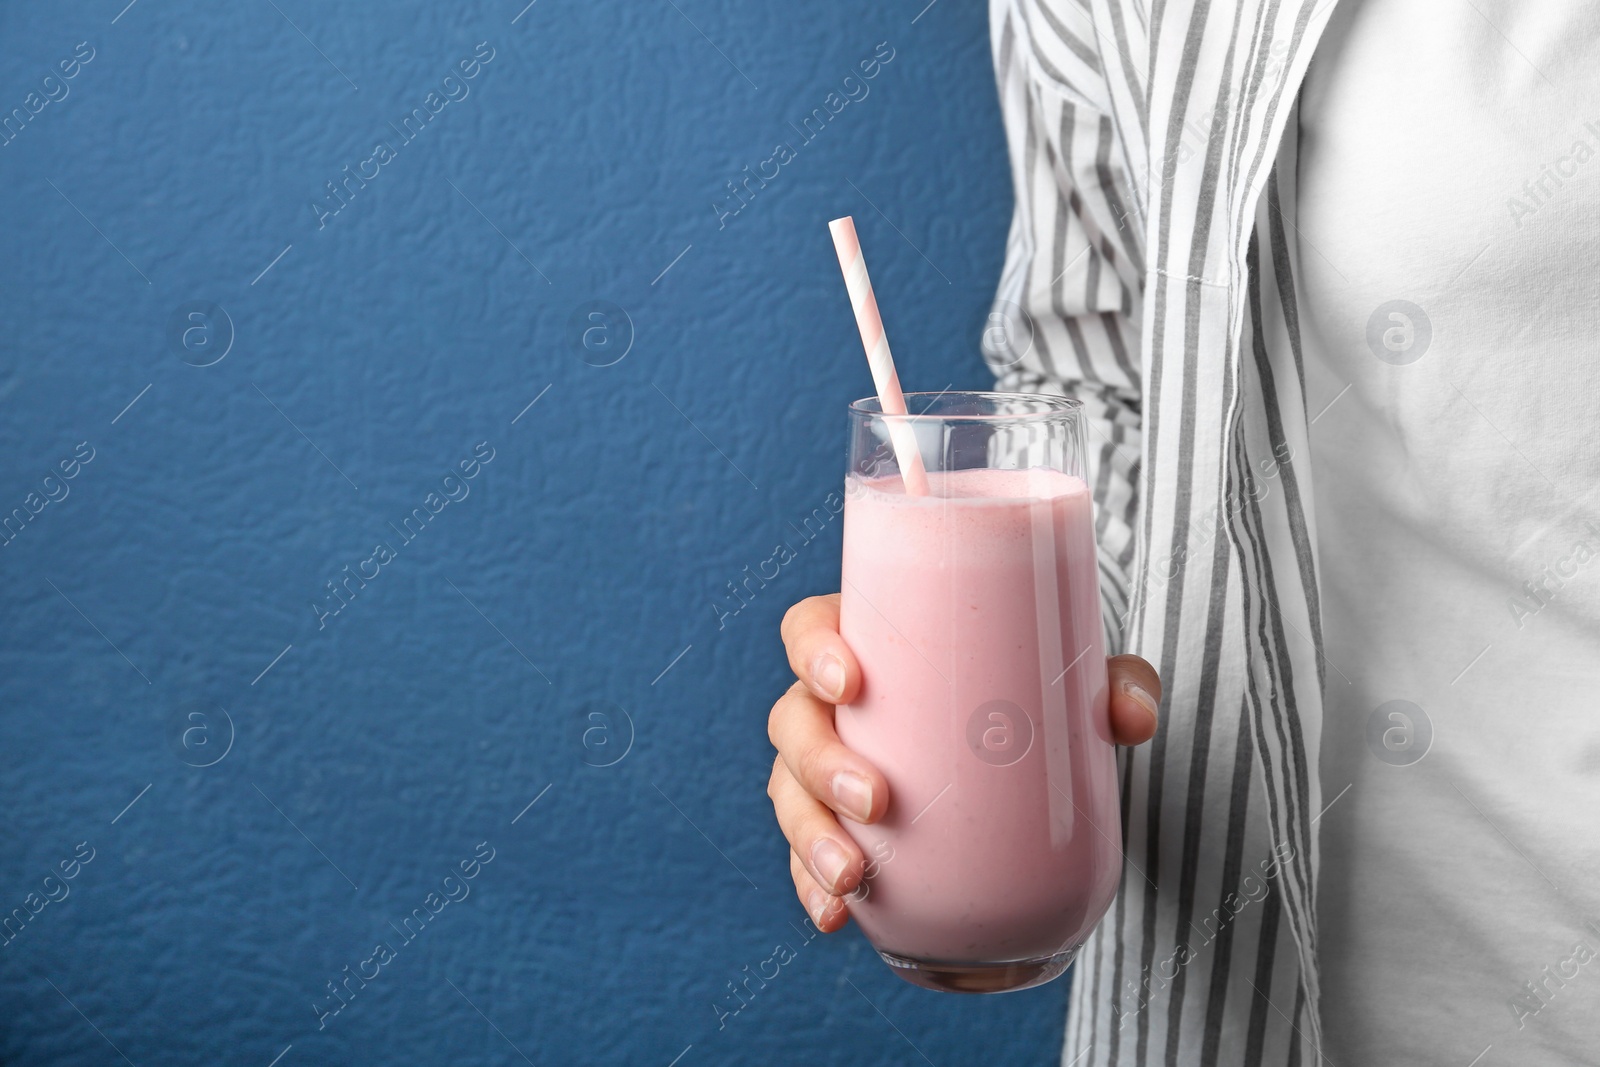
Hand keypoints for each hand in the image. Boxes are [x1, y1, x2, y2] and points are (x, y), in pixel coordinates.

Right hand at [767, 593, 1162, 931]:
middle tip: (877, 799)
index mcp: (870, 645)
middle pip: (793, 722)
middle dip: (822, 764)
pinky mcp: (840, 829)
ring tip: (853, 878)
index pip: (809, 629)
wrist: (1024, 755)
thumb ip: (1111, 683)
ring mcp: (828, 770)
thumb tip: (1130, 716)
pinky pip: (806, 857)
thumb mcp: (1071, 678)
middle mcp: (835, 707)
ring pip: (791, 795)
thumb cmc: (1027, 690)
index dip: (812, 650)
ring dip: (810, 838)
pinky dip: (812, 887)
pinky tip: (834, 916)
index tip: (849, 682)